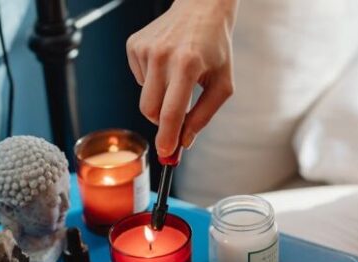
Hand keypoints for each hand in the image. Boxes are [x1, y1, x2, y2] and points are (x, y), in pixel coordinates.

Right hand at [126, 0, 236, 156]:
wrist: (201, 10)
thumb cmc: (214, 47)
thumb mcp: (222, 83)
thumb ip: (204, 115)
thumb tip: (184, 141)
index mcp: (187, 64)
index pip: (171, 111)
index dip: (167, 136)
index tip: (166, 152)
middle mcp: (162, 55)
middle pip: (150, 110)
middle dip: (163, 121)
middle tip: (177, 115)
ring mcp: (145, 48)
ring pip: (144, 97)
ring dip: (160, 98)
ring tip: (177, 77)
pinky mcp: (134, 44)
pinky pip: (139, 80)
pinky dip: (152, 80)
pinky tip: (166, 64)